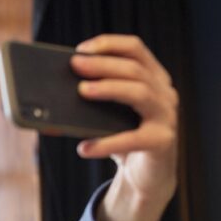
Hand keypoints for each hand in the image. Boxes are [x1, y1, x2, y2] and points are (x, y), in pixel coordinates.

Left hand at [71, 34, 178, 220]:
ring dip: (109, 88)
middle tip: (75, 64)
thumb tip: (53, 94)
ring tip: (81, 91)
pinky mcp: (162, 142)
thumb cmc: (124, 139)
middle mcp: (164, 93)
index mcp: (153, 78)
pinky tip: (83, 148)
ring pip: (139, 92)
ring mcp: (167, 116)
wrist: (146, 176)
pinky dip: (106, 143)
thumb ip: (93, 100)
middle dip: (102, 64)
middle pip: (134, 69)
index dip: (109, 44)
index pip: (135, 49)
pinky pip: (132, 139)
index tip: (81, 49)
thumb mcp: (109, 115)